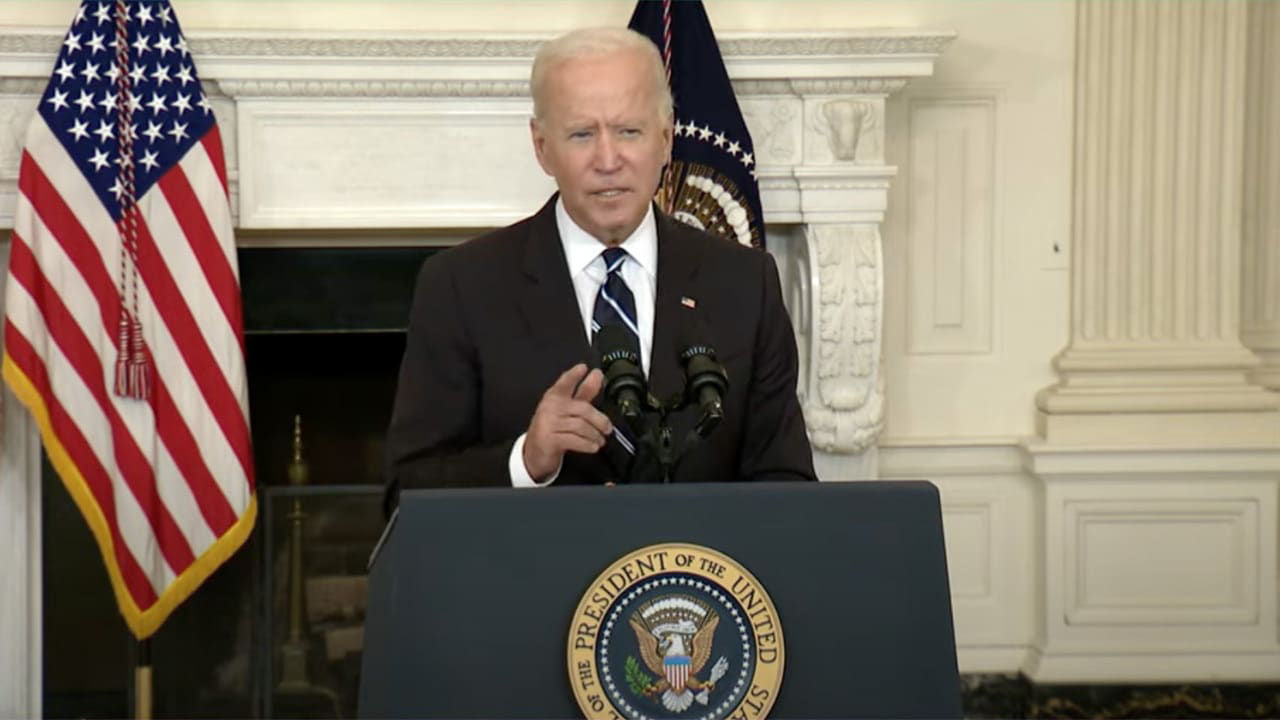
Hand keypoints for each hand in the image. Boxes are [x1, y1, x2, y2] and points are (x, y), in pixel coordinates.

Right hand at [523, 363, 611, 480]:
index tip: (583, 368)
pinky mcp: (549, 439)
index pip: (565, 382)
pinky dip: (587, 444)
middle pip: (582, 408)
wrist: (534, 454)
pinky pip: (575, 440)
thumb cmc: (552, 429)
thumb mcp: (567, 410)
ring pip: (580, 425)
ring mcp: (548, 423)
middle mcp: (550, 407)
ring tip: (600, 440)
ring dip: (594, 435)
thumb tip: (597, 376)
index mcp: (554, 397)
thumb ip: (583, 393)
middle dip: (599, 419)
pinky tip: (593, 446)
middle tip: (607, 427)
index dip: (574, 374)